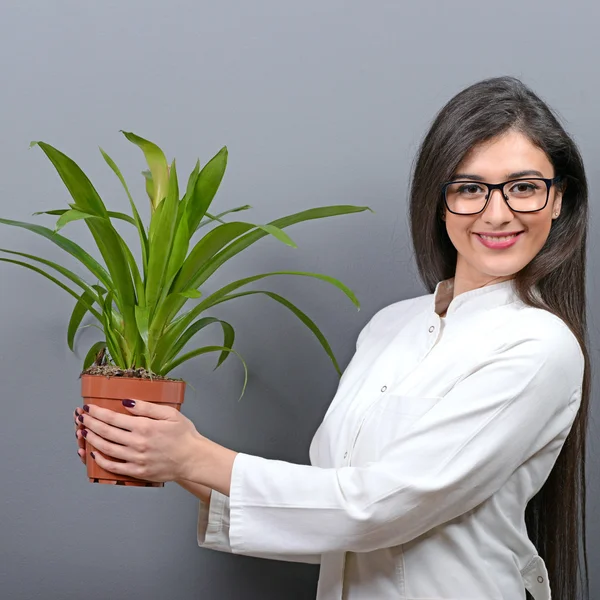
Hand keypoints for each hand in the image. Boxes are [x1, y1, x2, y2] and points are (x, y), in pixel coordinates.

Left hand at [75, 399, 203, 482]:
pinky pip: (114, 467)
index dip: (98, 412)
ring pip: (106, 449)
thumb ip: (147, 407)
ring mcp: (136, 459)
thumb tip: (126, 402)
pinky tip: (94, 453)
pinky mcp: (138, 472)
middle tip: (80, 417)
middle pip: (106, 432)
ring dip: (91, 440)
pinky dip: (101, 460)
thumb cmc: (184, 435)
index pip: (113, 418)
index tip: (88, 407)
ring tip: (83, 432)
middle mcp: (137, 443)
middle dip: (90, 423)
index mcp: (145, 427)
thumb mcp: (170, 414)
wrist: (193, 458)